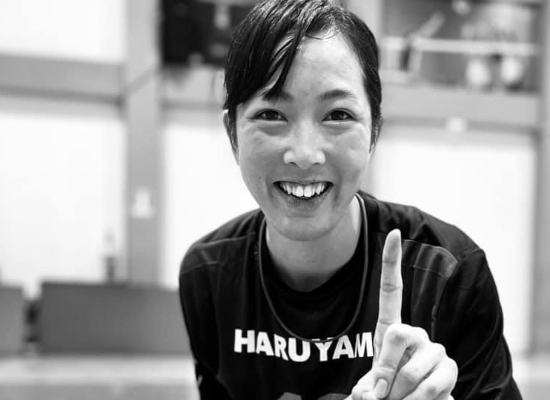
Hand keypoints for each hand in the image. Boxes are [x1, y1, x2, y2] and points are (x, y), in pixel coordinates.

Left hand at [350, 229, 457, 399]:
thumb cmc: (386, 393)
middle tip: (381, 393)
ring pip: (412, 369)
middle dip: (385, 367)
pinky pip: (432, 386)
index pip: (391, 290)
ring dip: (399, 395)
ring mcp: (436, 349)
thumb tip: (374, 392)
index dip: (392, 261)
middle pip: (399, 333)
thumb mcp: (370, 387)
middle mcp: (416, 333)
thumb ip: (368, 385)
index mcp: (392, 330)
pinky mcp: (450, 369)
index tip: (394, 233)